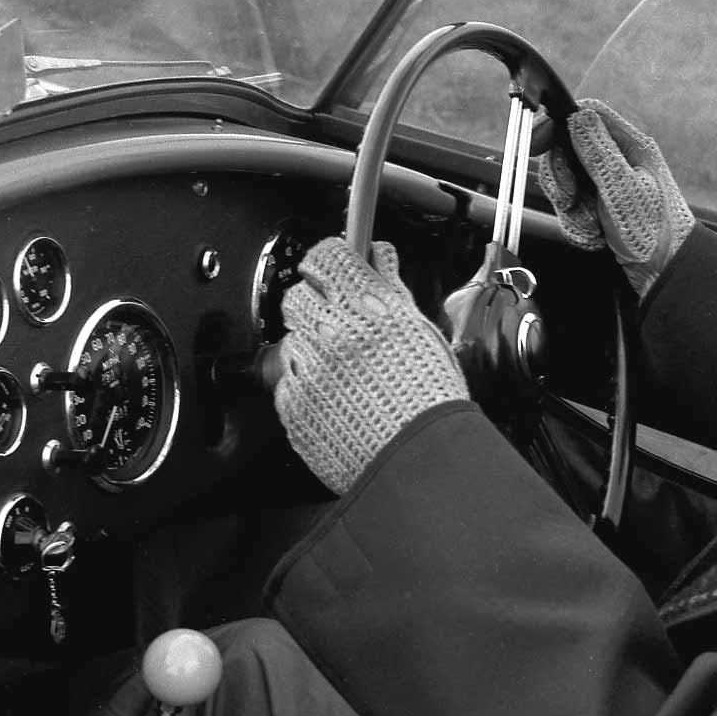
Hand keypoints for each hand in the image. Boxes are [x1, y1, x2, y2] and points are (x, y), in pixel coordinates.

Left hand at [275, 237, 467, 493]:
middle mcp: (330, 331)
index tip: (330, 268)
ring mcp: (307, 368)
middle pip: (298, 295)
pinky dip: (305, 385)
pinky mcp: (293, 404)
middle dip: (315, 304)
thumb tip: (379, 257)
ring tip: (345, 372)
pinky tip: (335, 397)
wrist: (418, 460)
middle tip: (337, 323)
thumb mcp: (421, 333)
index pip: (327, 256)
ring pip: (292, 339)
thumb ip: (393, 290)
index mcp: (366, 307)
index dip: (328, 260)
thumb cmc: (429, 401)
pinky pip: (287, 381)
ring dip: (312, 348)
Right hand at [537, 98, 694, 298]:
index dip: (558, 124)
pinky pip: (570, 211)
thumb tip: (578, 117)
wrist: (663, 274)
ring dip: (572, 211)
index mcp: (629, 146)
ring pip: (565, 185)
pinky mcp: (597, 209)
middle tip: (571, 199)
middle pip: (566, 152)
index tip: (536, 142)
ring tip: (593, 227)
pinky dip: (577, 228)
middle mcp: (616, 162)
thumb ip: (599, 152)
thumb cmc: (655, 233)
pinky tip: (597, 238)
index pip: (587, 116)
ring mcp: (605, 186)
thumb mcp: (624, 189)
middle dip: (562, 181)